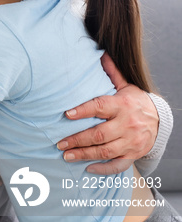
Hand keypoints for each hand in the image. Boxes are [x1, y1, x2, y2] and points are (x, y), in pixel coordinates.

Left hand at [57, 53, 157, 173]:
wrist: (161, 120)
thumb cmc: (135, 102)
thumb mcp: (126, 86)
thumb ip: (112, 73)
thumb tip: (100, 53)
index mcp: (122, 106)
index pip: (100, 107)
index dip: (83, 111)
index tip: (66, 114)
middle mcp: (127, 125)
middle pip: (100, 134)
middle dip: (77, 139)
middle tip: (60, 143)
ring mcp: (131, 142)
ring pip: (105, 151)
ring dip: (84, 154)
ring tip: (66, 155)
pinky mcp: (133, 154)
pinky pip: (118, 165)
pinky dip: (103, 169)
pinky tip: (87, 168)